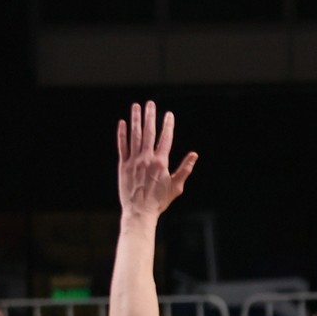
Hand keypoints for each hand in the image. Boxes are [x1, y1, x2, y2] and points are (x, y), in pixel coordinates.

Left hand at [116, 100, 195, 220]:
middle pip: (149, 133)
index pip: (165, 139)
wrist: (140, 212)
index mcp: (161, 163)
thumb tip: (194, 155)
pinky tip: (122, 123)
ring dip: (135, 120)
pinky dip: (122, 134)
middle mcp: (146, 159)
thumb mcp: (176, 187)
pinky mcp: (123, 166)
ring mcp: (134, 161)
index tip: (168, 114)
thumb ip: (185, 169)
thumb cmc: (159, 201)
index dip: (167, 125)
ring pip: (135, 136)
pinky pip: (122, 146)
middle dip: (150, 116)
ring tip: (136, 106)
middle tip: (150, 103)